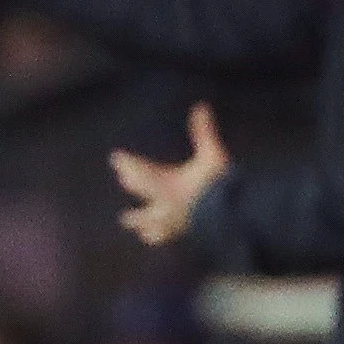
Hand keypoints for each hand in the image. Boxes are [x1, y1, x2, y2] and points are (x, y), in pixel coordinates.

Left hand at [115, 103, 229, 246]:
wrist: (228, 216)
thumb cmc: (218, 185)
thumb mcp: (212, 155)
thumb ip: (204, 131)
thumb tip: (201, 106)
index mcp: (167, 182)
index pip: (140, 170)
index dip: (127, 162)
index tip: (115, 157)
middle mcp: (164, 201)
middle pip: (142, 191)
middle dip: (131, 182)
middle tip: (120, 178)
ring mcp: (172, 219)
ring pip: (148, 219)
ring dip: (138, 219)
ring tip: (127, 221)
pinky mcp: (181, 232)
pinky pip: (164, 236)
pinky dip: (156, 236)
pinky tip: (151, 237)